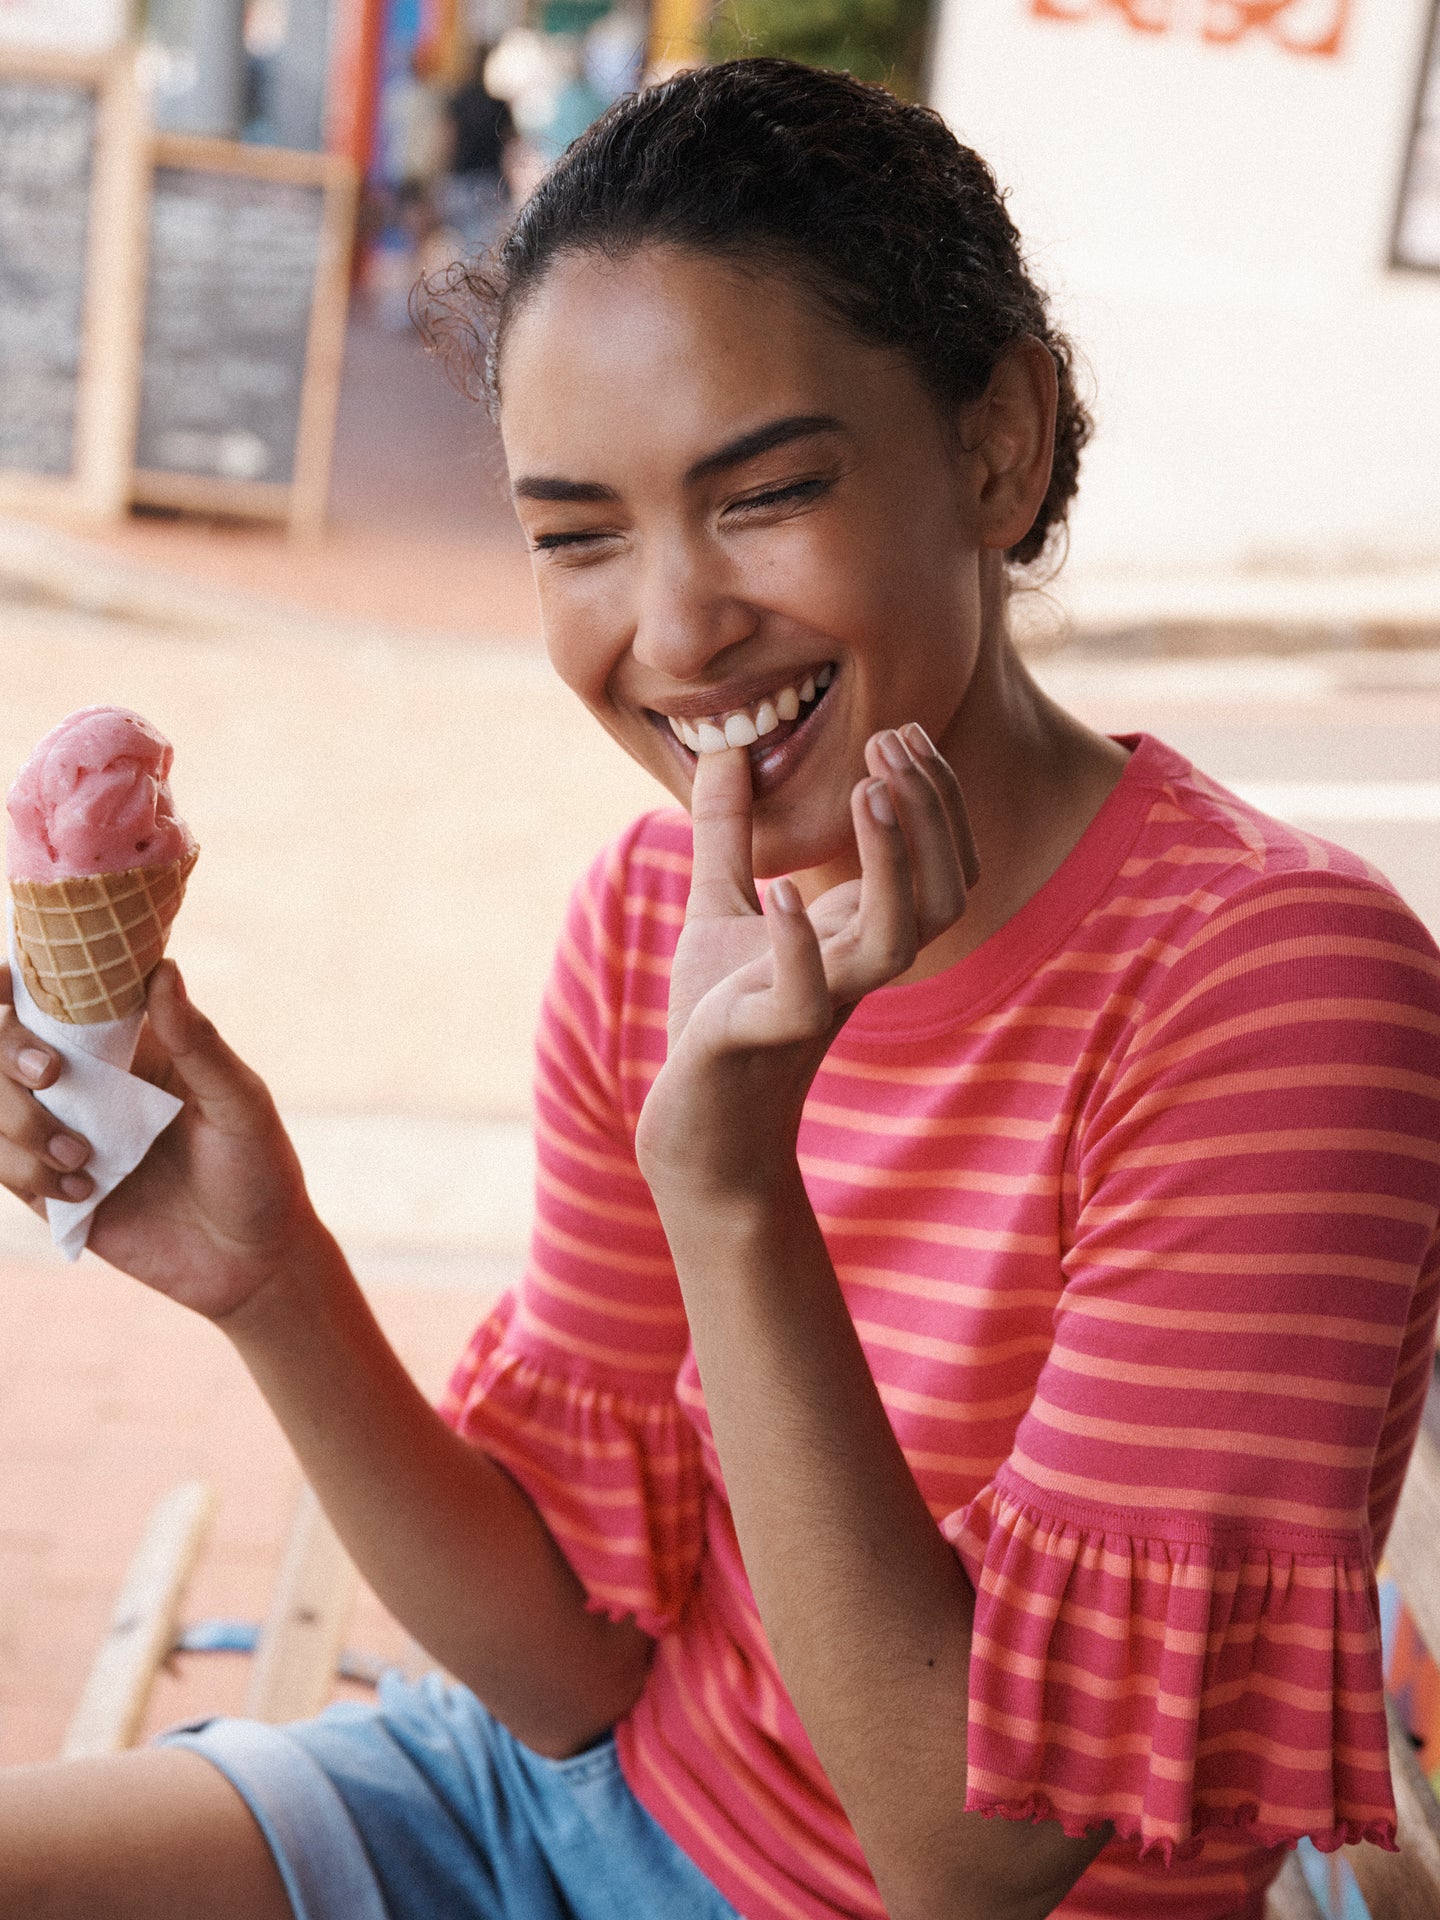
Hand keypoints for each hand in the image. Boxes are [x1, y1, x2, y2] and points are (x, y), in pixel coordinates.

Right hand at [0, 961, 320, 1319]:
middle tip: (49, 1076)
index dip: (16, 987)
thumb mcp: (240, 1104)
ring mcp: (63, 1135)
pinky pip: (1, 1164)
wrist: (251, 1263)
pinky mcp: (50, 1191)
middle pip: (2, 1047)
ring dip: (19, 1124)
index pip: (56, 998)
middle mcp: (87, 1085)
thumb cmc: (259, 1170)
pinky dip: (24, 1170)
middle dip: (6, 1052)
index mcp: (130, 1047)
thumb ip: (198, 1042)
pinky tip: (84, 1191)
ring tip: (82, 1159)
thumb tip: (164, 970)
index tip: (6, 988)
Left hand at [635, 724, 978, 1204]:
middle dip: (928, 814)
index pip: (937, 865)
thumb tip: (729, 747)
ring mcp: (817, 1006)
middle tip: (892, 743)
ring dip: (890, 865)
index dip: (934, 798)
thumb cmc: (717, 1021)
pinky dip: (799, 946)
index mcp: (858, 936)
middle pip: (938, 895)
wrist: (695, 1126)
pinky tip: (784, 893)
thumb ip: (728, 831)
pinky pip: (805, 998)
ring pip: (894, 944)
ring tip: (868, 792)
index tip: (902, 731)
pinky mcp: (765, 1039)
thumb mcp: (720, 908)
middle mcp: (854, 970)